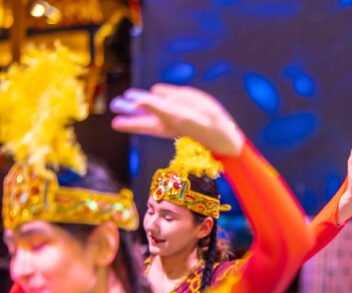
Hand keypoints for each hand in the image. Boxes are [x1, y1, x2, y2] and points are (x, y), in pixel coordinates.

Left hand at [111, 85, 244, 156]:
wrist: (218, 125)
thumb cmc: (195, 126)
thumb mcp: (173, 116)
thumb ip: (154, 107)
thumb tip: (135, 102)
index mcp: (159, 124)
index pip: (139, 123)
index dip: (127, 123)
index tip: (114, 123)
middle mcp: (164, 115)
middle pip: (142, 111)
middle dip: (130, 108)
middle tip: (115, 105)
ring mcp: (173, 105)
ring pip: (153, 100)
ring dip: (142, 98)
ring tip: (128, 95)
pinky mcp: (183, 96)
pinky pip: (167, 92)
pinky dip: (160, 92)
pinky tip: (154, 90)